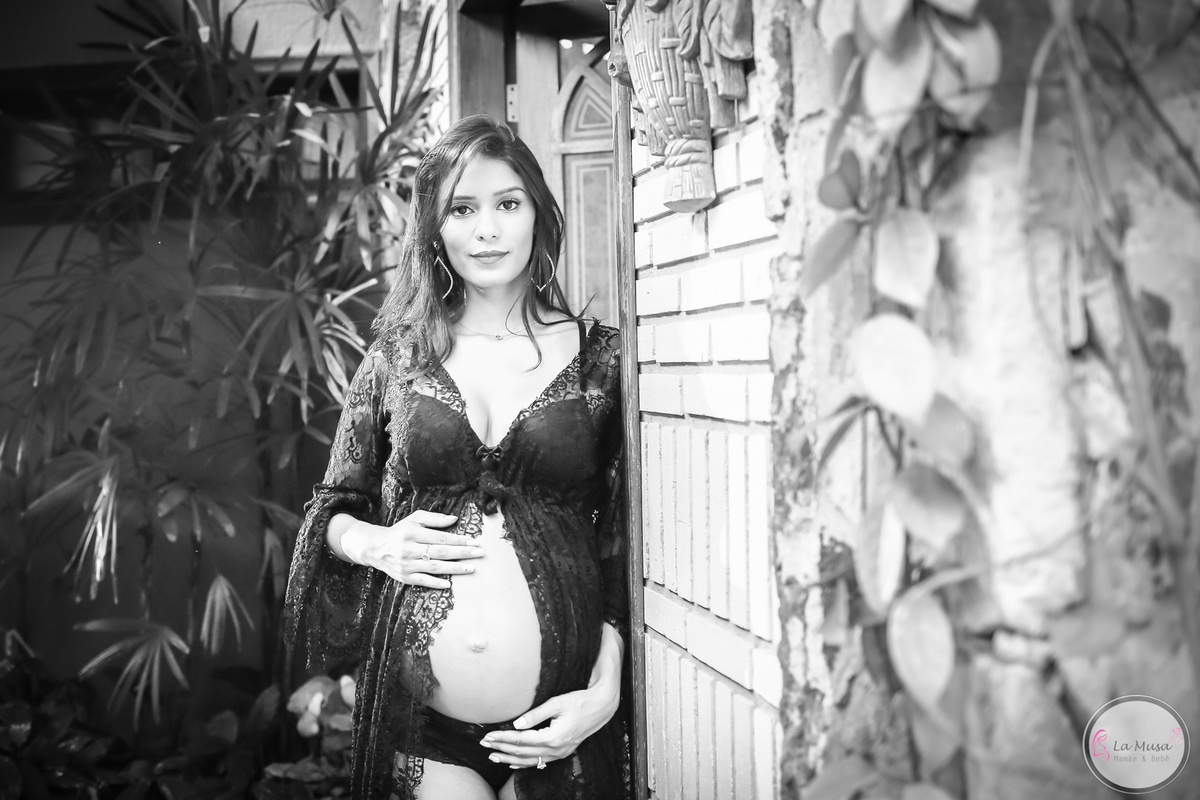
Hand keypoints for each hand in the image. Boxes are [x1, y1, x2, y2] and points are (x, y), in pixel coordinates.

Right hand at [341, 510, 481, 588]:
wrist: (376, 548)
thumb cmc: (400, 531)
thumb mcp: (415, 519)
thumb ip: (434, 518)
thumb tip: (454, 519)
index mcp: (412, 533)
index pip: (440, 537)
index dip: (458, 539)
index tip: (474, 541)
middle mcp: (409, 549)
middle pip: (440, 552)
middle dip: (462, 553)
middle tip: (479, 553)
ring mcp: (406, 565)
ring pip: (434, 567)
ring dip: (454, 568)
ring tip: (471, 568)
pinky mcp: (404, 577)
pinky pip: (423, 581)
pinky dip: (436, 583)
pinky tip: (449, 584)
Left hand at [480, 677, 620, 770]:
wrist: (601, 707)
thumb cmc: (580, 701)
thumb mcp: (557, 703)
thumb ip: (536, 714)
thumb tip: (516, 724)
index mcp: (553, 737)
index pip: (521, 740)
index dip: (502, 738)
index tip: (488, 735)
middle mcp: (556, 749)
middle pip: (522, 752)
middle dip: (501, 748)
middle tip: (484, 744)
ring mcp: (560, 753)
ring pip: (529, 760)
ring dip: (509, 758)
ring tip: (493, 756)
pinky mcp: (562, 752)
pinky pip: (539, 762)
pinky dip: (524, 763)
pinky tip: (513, 762)